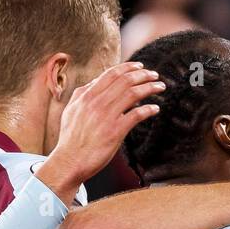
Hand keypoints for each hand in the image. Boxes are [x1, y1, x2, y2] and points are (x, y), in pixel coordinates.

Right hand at [38, 62, 163, 203]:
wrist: (69, 161)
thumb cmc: (71, 139)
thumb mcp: (72, 110)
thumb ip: (82, 94)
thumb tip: (95, 81)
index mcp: (87, 95)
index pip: (111, 74)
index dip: (128, 67)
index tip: (140, 66)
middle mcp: (97, 102)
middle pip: (125, 80)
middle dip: (144, 75)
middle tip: (155, 75)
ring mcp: (107, 116)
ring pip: (133, 94)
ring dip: (150, 88)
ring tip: (160, 87)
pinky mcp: (115, 132)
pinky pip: (136, 115)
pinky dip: (148, 109)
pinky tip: (155, 109)